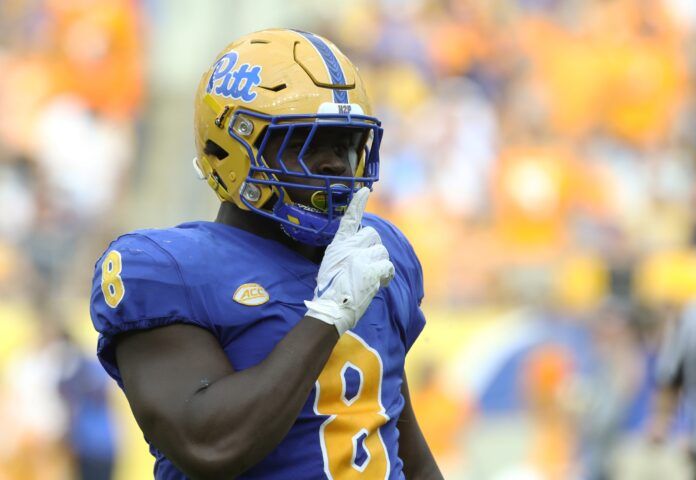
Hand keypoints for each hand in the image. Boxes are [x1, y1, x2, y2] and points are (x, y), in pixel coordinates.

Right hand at [305, 187, 394, 334]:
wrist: (331, 308)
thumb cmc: (329, 290)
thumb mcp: (331, 264)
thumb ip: (345, 253)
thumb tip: (358, 253)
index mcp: (338, 244)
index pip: (349, 219)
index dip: (357, 204)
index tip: (364, 191)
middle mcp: (350, 247)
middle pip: (373, 236)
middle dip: (373, 249)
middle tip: (366, 265)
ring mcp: (361, 258)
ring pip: (382, 252)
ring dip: (379, 264)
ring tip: (369, 278)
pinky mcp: (372, 271)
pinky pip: (388, 265)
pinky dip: (386, 274)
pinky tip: (379, 282)